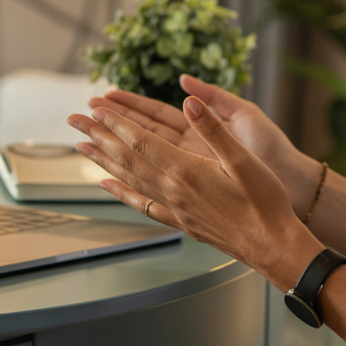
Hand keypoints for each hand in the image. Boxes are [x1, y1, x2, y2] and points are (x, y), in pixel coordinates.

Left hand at [88, 75, 323, 213]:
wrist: (272, 245)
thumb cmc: (264, 202)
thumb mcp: (243, 159)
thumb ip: (213, 129)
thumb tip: (189, 101)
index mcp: (186, 171)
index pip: (141, 141)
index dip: (117, 123)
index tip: (96, 108)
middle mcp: (172, 190)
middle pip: (126, 158)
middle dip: (99, 136)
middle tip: (74, 120)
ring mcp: (173, 207)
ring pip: (128, 179)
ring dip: (102, 161)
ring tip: (80, 147)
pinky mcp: (179, 220)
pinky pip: (141, 203)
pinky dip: (121, 192)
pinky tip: (107, 185)